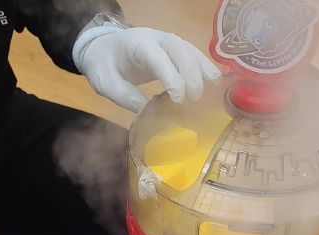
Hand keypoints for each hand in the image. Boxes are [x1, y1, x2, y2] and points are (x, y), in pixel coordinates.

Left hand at [76, 28, 221, 112]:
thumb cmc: (104, 65)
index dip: (171, 76)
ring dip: (202, 68)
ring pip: (189, 50)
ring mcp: (166, 41)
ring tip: (212, 87)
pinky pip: (192, 53)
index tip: (178, 99)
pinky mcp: (173, 48)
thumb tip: (147, 112)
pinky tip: (214, 80)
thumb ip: (124, 95)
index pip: (158, 57)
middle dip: (190, 74)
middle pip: (178, 50)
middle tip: (193, 99)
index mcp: (136, 45)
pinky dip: (204, 65)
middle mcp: (155, 38)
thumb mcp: (105, 83)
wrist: (103, 48)